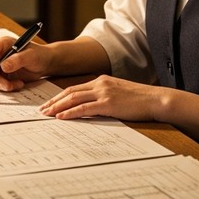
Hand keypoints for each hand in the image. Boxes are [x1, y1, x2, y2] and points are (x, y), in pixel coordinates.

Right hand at [0, 35, 51, 91]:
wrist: (45, 63)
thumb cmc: (39, 55)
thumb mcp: (31, 56)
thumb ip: (18, 60)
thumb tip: (3, 67)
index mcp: (3, 44)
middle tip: (7, 85)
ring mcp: (0, 66)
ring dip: (2, 84)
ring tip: (18, 84)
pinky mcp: (3, 76)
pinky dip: (7, 87)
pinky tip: (19, 84)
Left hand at [39, 75, 160, 120]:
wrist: (156, 99)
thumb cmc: (140, 100)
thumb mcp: (119, 95)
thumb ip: (104, 98)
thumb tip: (90, 109)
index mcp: (101, 81)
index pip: (74, 88)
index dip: (59, 97)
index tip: (49, 104)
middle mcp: (100, 84)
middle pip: (70, 91)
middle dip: (54, 102)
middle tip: (41, 110)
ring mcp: (104, 92)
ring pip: (74, 98)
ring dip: (57, 107)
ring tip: (46, 114)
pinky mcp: (108, 103)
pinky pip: (84, 108)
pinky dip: (70, 112)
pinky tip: (61, 117)